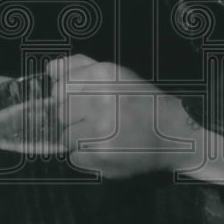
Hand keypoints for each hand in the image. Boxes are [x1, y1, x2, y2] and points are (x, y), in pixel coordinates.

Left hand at [41, 55, 203, 177]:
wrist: (174, 133)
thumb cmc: (142, 103)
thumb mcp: (116, 75)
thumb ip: (80, 66)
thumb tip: (50, 69)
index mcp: (104, 75)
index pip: (59, 88)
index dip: (68, 97)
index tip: (84, 101)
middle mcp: (101, 99)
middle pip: (60, 113)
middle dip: (74, 118)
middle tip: (98, 119)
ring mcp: (100, 129)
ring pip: (65, 136)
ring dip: (80, 138)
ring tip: (104, 134)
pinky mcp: (101, 155)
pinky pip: (75, 157)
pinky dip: (87, 156)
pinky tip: (107, 148)